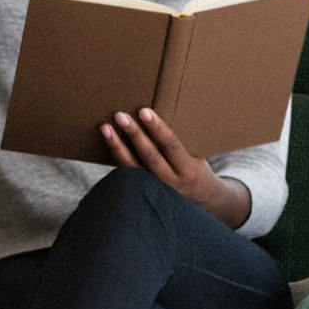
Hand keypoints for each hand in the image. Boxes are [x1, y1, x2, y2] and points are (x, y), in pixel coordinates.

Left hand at [103, 105, 247, 225]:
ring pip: (133, 169)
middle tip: (120, 115)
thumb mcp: (199, 155)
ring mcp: (156, 191)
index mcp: (189, 169)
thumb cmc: (198, 168)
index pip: (171, 145)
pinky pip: (128, 176)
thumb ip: (184, 141)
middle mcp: (172, 182)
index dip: (157, 128)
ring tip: (105, 128)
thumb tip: (166, 107)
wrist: (203, 201)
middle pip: (149, 156)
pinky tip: (108, 144)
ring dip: (118, 147)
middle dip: (134, 134)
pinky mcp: (144, 194)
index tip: (144, 111)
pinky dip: (117, 159)